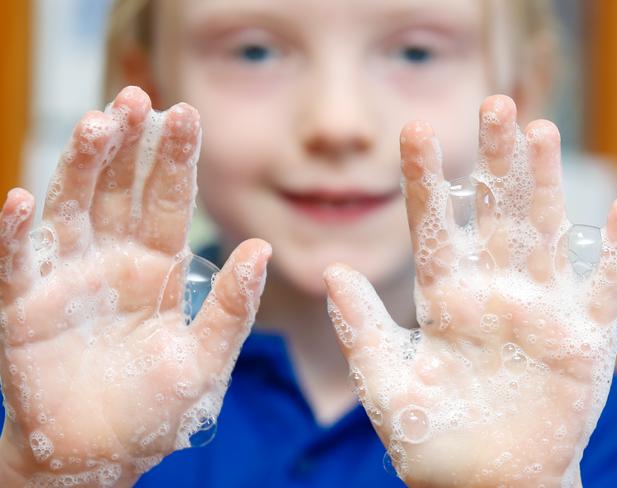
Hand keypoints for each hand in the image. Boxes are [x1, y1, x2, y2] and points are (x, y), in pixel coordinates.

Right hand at [0, 86, 270, 486]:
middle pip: (118, 190)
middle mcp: (113, 260)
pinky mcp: (25, 308)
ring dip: (80, 166)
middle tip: (137, 97)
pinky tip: (23, 199)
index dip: (175, 159)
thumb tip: (262, 249)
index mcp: (158, 267)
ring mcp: (68, 278)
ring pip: (72, 208)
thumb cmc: (158, 409)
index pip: (167, 200)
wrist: (103, 455)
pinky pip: (16, 264)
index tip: (186, 113)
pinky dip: (16, 233)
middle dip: (128, 145)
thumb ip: (231, 306)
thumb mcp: (206, 358)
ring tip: (96, 124)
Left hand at [324, 95, 616, 487]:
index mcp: (443, 297)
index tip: (413, 129)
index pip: (433, 225)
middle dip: (494, 160)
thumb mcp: (385, 384)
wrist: (481, 482)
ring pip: (545, 233)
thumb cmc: (430, 437)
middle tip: (493, 102)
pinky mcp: (581, 339)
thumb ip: (361, 328)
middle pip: (493, 213)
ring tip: (541, 130)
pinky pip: (602, 287)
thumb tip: (332, 271)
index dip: (424, 179)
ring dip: (546, 184)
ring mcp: (538, 309)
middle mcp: (491, 291)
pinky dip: (614, 252)